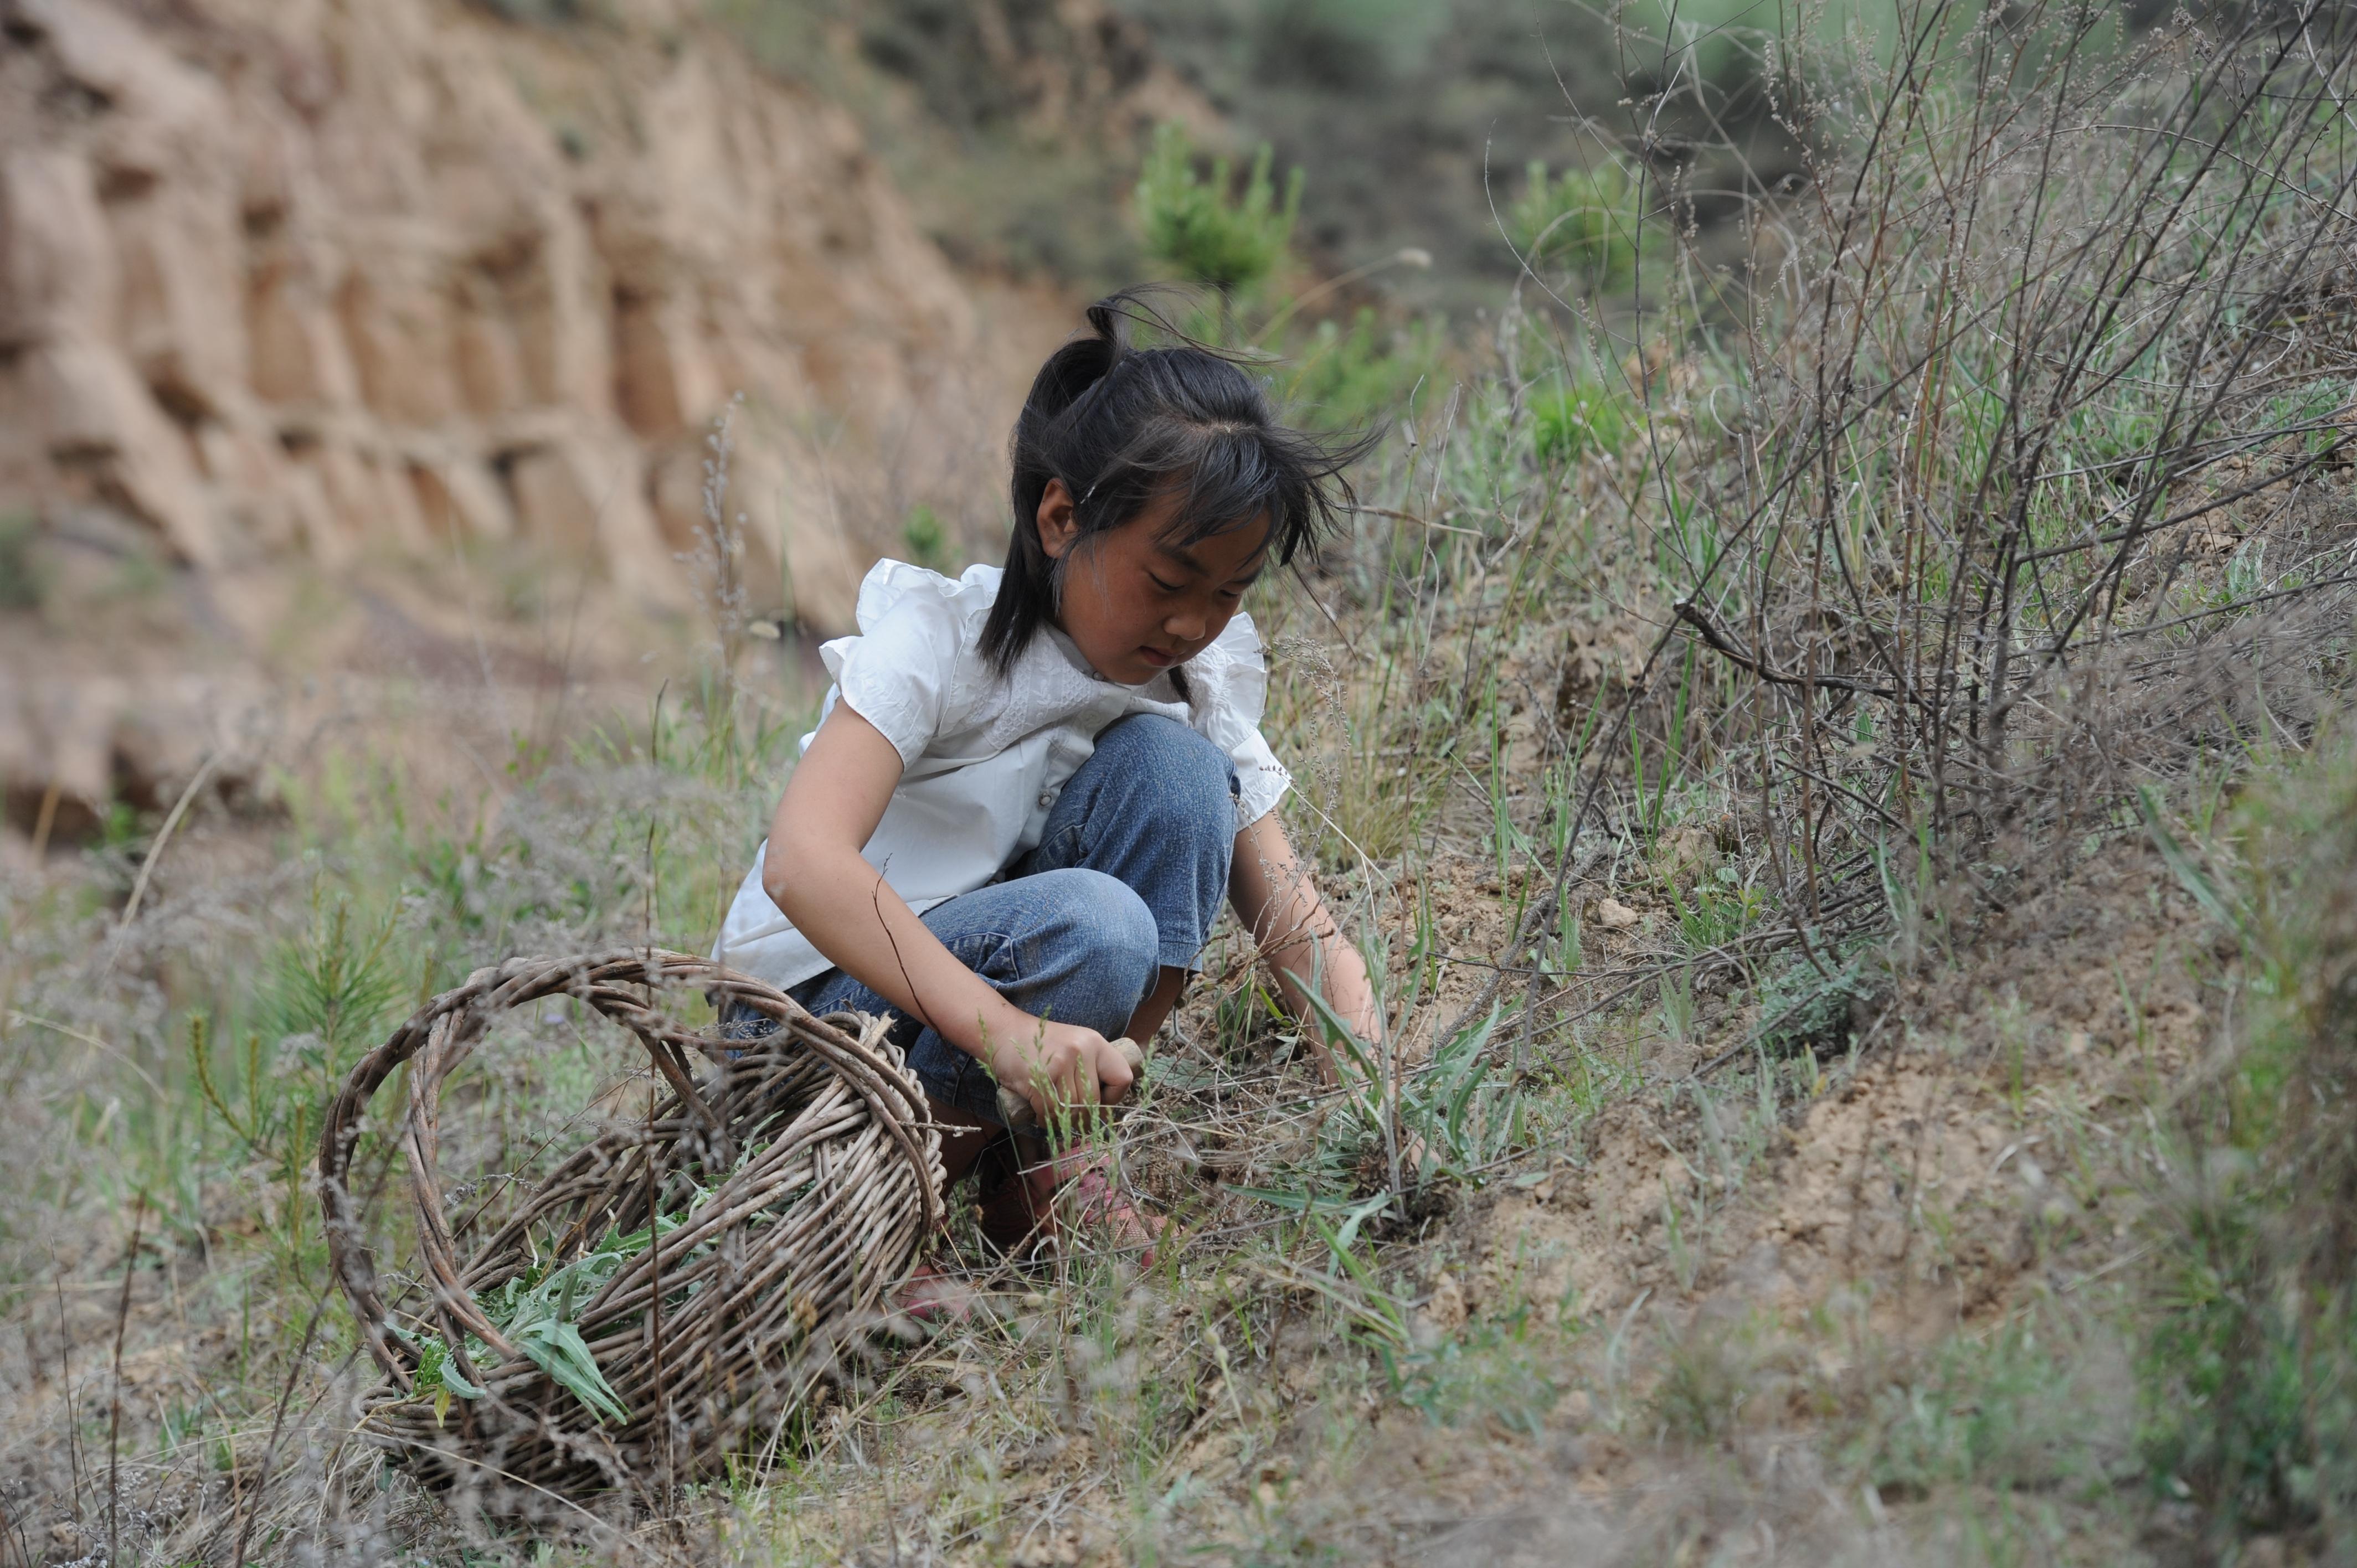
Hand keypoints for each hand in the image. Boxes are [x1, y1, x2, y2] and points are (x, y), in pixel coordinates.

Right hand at [987, 1016, 1135, 1122]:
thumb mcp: (1075, 1045)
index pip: (1122, 1078)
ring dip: (1062, 1120)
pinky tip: (1040, 1113)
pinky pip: (1050, 1111)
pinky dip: (1045, 1119)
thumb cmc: (1042, 1045)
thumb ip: (1092, 1068)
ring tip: (1053, 1114)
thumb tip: (1104, 1111)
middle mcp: (1081, 1050)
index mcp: (1095, 1042)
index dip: (1113, 1098)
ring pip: (1072, 1109)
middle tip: (1071, 1117)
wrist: (1004, 1031)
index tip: (1099, 1103)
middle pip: (1093, 1101)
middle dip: (1082, 1117)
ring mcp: (1060, 1062)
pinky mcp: (1039, 1076)